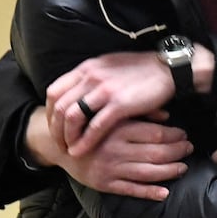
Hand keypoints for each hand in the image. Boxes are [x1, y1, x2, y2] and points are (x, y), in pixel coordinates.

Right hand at [26, 105, 189, 199]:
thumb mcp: (110, 114)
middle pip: (155, 153)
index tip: (183, 134)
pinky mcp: (105, 184)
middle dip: (176, 152)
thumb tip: (166, 114)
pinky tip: (164, 192)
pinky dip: (150, 192)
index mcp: (117, 129)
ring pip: (147, 173)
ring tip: (183, 167)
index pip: (154, 134)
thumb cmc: (89, 126)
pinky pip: (131, 190)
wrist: (59, 145)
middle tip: (188, 148)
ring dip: (169, 171)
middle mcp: (115, 150)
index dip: (173, 135)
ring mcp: (110, 169)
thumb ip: (137, 114)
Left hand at [45, 52, 174, 152]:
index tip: (53, 125)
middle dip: (55, 128)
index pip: (54, 91)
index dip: (49, 112)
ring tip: (68, 148)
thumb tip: (76, 91)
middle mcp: (91, 77)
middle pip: (59, 106)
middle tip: (58, 142)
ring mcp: (104, 90)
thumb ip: (91, 77)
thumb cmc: (140, 70)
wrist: (167, 68)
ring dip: (66, 136)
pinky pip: (94, 126)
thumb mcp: (108, 66)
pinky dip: (84, 141)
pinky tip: (80, 151)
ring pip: (72, 116)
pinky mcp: (119, 104)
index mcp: (86, 68)